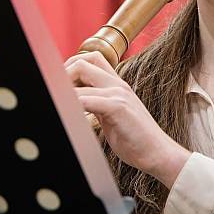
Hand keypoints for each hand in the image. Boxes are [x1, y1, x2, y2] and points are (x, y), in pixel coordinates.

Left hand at [65, 52, 190, 187]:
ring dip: (63, 88)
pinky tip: (67, 114)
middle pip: (84, 60)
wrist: (158, 153)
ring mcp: (118, 93)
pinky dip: (72, 103)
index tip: (59, 85)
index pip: (91, 59)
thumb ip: (96, 105)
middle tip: (55, 92)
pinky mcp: (117, 107)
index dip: (71, 68)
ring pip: (82, 73)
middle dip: (63, 72)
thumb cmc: (135, 139)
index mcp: (117, 85)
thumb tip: (75, 104)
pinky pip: (87, 98)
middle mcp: (117, 84)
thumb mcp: (111, 116)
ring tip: (57, 102)